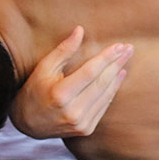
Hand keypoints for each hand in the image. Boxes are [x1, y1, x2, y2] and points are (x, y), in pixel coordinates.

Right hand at [10, 26, 132, 138]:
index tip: (119, 46)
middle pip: (102, 82)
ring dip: (118, 76)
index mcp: (60, 95)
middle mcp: (72, 111)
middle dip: (117, 63)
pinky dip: (112, 90)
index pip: (90, 72)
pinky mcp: (86, 129)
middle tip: (129, 49)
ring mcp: (81, 123)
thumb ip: (63, 50)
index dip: (106, 58)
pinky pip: (104, 106)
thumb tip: (80, 30)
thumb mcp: (44, 68)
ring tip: (126, 59)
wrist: (29, 124)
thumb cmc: (35, 91)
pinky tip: (118, 77)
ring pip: (106, 94)